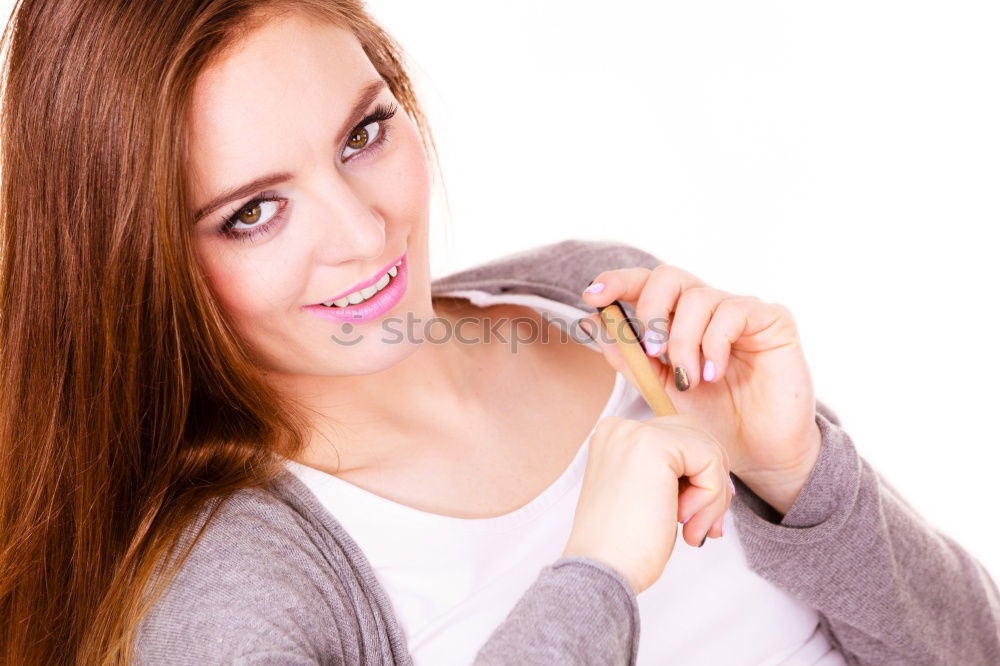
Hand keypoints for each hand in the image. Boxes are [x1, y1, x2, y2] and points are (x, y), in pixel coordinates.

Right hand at [562, 412, 733, 594]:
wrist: (603, 570)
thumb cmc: (626, 546)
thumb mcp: (649, 496)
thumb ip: (675, 475)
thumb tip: (722, 476)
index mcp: (615, 438)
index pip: (679, 440)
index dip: (701, 479)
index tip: (701, 521)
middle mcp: (620, 428)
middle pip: (697, 437)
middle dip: (713, 483)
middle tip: (707, 528)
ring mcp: (635, 432)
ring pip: (708, 449)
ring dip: (713, 495)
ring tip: (694, 531)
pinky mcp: (654, 445)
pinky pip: (710, 460)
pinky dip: (711, 497)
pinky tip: (685, 524)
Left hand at [578, 265, 822, 519]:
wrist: (757, 451)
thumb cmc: (712, 418)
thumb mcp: (660, 389)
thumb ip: (631, 358)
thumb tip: (596, 326)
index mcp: (677, 318)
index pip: (645, 284)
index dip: (618, 282)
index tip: (593, 296)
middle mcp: (707, 307)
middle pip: (669, 276)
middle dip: (650, 309)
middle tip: (651, 350)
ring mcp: (740, 310)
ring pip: (698, 297)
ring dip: (684, 341)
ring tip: (688, 379)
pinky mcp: (772, 319)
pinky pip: (734, 311)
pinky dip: (715, 342)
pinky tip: (713, 373)